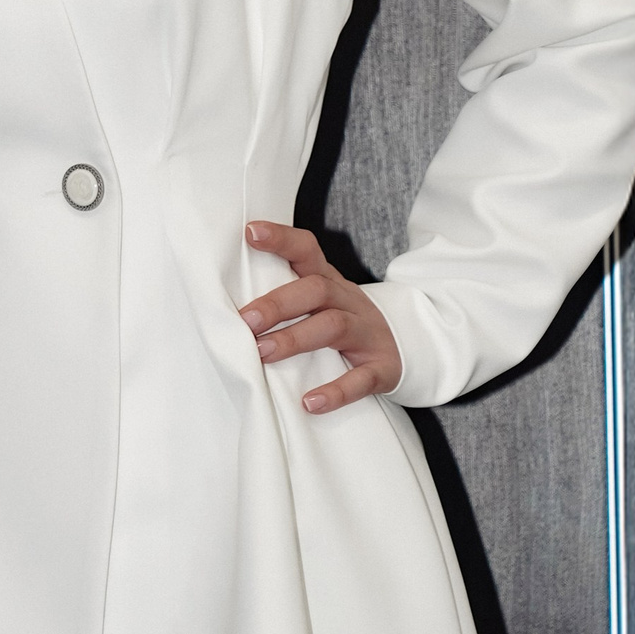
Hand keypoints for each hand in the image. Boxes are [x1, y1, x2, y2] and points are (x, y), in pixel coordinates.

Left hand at [239, 221, 403, 411]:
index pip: (306, 250)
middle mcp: (348, 300)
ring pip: (334, 326)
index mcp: (329, 281)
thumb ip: (284, 295)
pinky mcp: (381, 367)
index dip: (281, 239)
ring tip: (263, 354)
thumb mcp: (321, 301)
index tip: (250, 232)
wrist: (409, 347)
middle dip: (277, 304)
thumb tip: (225, 306)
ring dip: (295, 339)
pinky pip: (361, 378)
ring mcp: (366, 333)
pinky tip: (310, 402)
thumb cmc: (344, 320)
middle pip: (316, 289)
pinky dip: (336, 391)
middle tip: (245, 321)